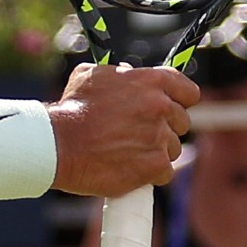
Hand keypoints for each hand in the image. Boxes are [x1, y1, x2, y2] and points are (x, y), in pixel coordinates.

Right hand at [47, 62, 198, 196]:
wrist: (59, 144)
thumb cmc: (71, 109)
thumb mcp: (91, 75)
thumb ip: (118, 74)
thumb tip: (128, 73)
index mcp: (150, 81)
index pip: (188, 91)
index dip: (180, 100)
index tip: (172, 107)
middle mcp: (160, 107)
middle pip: (181, 121)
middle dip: (165, 127)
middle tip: (140, 132)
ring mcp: (159, 137)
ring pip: (173, 148)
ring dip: (156, 151)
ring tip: (129, 152)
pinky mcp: (155, 166)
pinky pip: (165, 172)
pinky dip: (151, 173)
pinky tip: (131, 168)